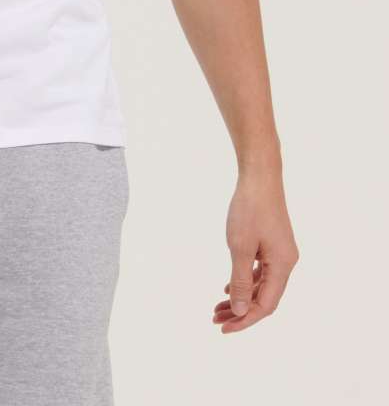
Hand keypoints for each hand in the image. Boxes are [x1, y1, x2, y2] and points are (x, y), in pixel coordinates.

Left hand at [213, 166, 299, 333]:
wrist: (260, 175)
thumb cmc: (249, 208)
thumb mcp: (240, 247)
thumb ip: (241, 280)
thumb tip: (241, 310)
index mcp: (283, 266)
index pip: (266, 305)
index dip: (245, 319)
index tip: (224, 328)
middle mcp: (286, 262)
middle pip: (264, 297)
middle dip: (240, 311)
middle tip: (215, 319)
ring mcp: (280, 252)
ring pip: (261, 284)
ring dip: (241, 297)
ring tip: (218, 307)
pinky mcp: (272, 243)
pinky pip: (260, 270)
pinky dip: (245, 280)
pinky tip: (229, 286)